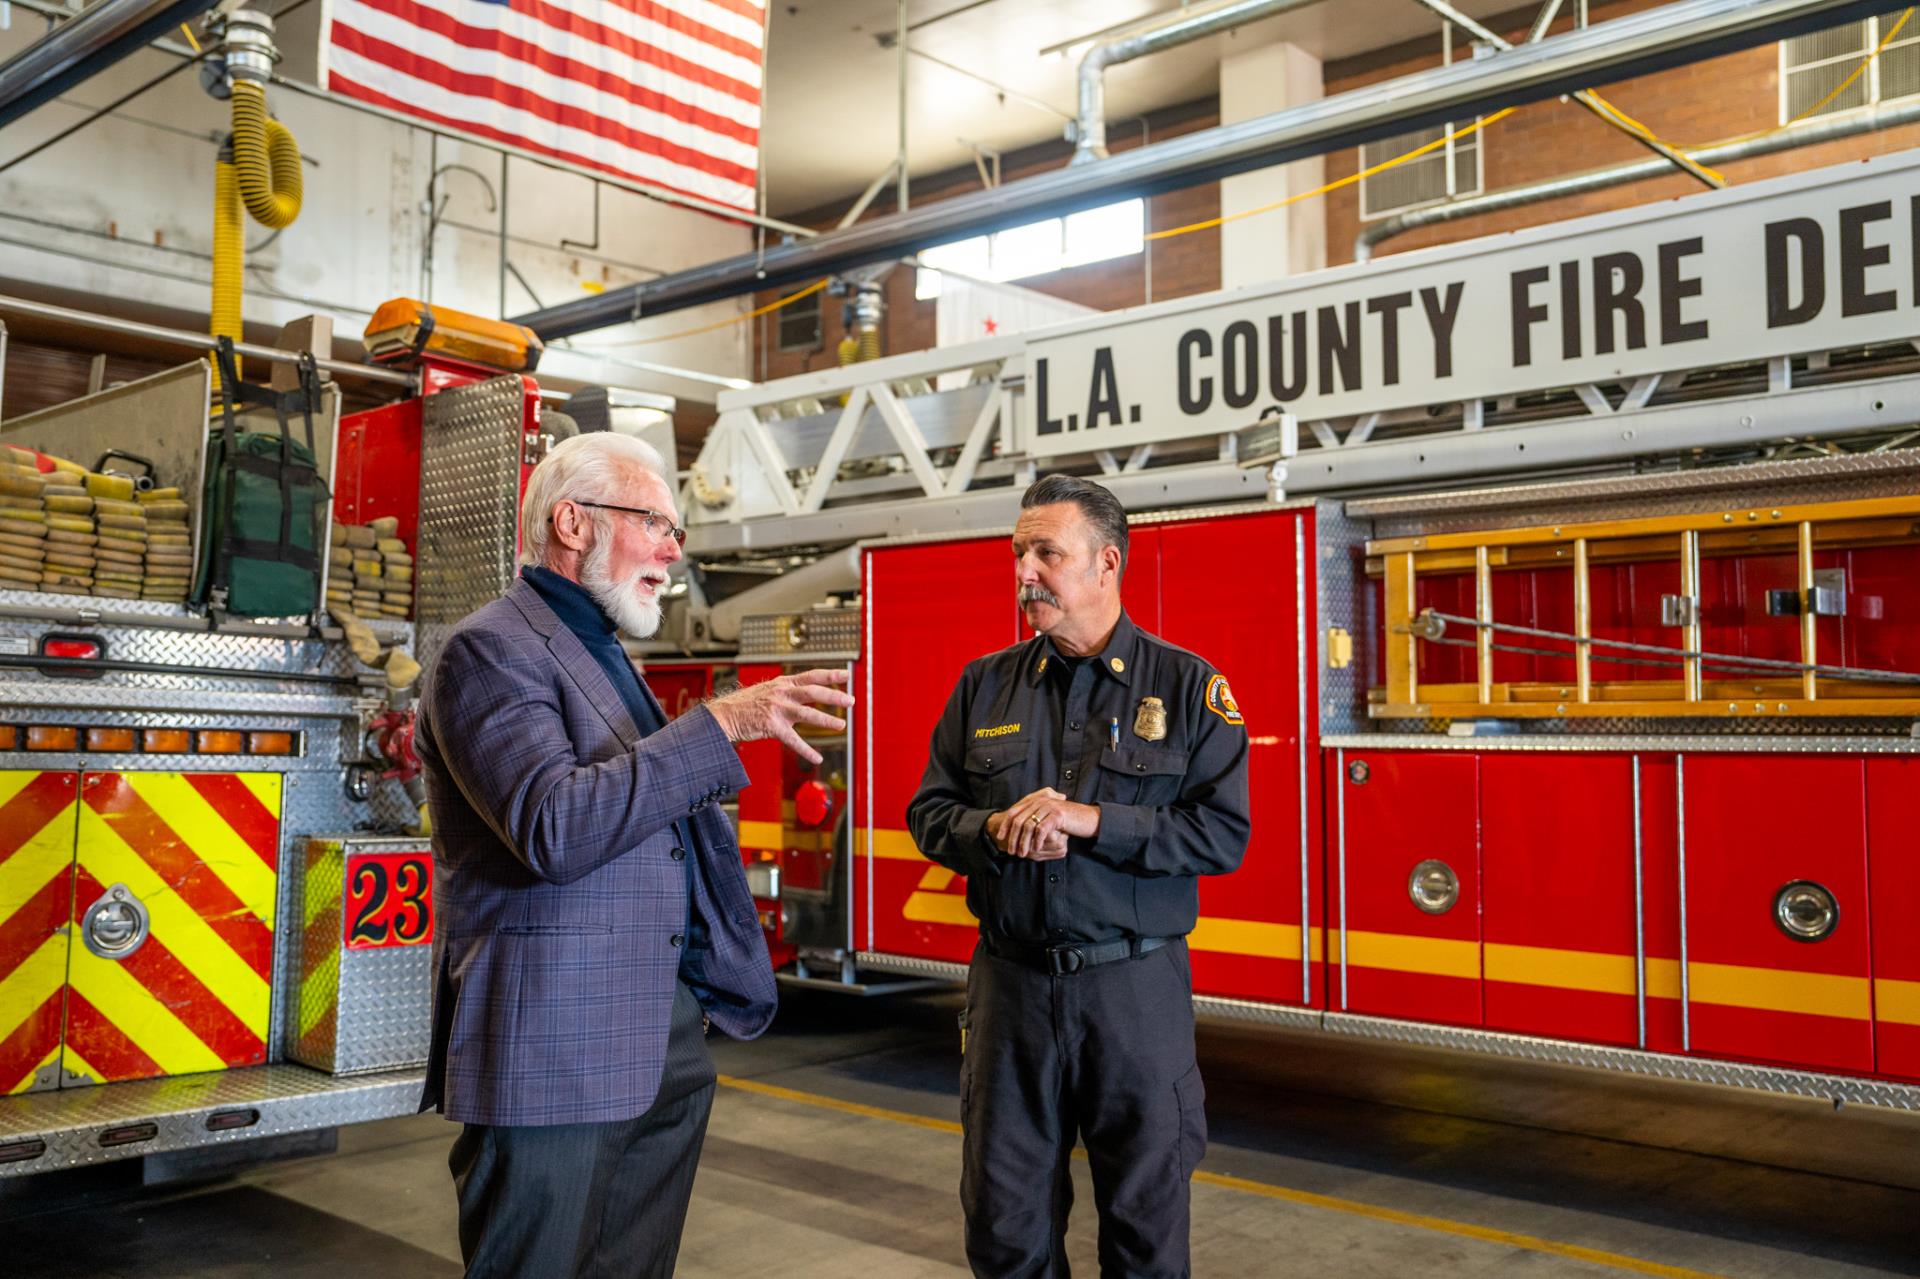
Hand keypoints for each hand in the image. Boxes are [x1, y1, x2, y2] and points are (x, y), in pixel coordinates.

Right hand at [706, 668, 852, 764]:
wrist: (724, 715)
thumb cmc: (746, 704)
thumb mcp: (768, 689)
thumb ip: (787, 690)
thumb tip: (807, 690)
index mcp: (783, 683)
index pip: (811, 675)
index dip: (830, 674)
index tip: (847, 674)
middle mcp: (782, 693)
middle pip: (813, 692)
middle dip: (834, 696)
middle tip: (850, 701)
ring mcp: (777, 709)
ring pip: (807, 713)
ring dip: (826, 720)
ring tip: (841, 725)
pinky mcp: (772, 726)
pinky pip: (793, 740)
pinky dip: (806, 750)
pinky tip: (817, 758)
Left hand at [996, 787, 1098, 859]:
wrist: (1088, 818)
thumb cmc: (1068, 820)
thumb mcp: (1049, 816)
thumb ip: (1036, 817)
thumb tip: (1018, 827)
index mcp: (1036, 800)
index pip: (1014, 812)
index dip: (1006, 825)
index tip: (1000, 837)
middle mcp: (1040, 801)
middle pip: (1019, 820)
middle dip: (1013, 837)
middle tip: (1011, 851)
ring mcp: (1049, 807)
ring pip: (1029, 826)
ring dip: (1023, 842)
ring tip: (1022, 854)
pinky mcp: (1057, 815)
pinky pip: (1042, 829)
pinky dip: (1037, 841)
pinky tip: (1036, 849)